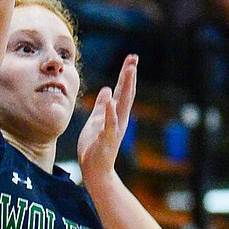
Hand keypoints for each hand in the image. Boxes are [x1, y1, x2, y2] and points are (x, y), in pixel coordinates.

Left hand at [77, 55, 136, 190]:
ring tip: (128, 71)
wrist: (95, 170)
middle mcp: (120, 119)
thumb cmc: (94, 147)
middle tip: (134, 58)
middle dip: (130, 76)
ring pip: (122, 105)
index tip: (132, 58)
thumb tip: (106, 89)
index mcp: (117, 114)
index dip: (127, 74)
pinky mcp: (107, 139)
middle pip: (126, 93)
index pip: (123, 90)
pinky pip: (110, 124)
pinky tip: (110, 100)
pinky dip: (110, 112)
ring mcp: (115, 128)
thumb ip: (101, 105)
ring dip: (126, 87)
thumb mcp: (96, 120)